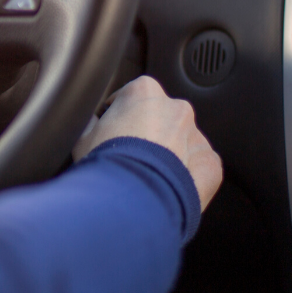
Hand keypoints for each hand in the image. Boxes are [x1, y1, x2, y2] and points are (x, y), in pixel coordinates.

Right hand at [72, 75, 222, 210]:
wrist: (132, 201)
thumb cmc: (106, 164)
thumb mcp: (82, 137)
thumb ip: (90, 123)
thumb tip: (91, 124)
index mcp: (144, 91)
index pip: (130, 96)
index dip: (117, 115)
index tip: (110, 132)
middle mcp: (174, 107)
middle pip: (159, 116)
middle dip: (147, 132)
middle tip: (128, 156)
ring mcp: (195, 135)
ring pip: (181, 140)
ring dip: (167, 153)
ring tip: (147, 176)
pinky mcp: (210, 163)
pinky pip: (197, 165)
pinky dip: (185, 174)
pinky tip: (166, 186)